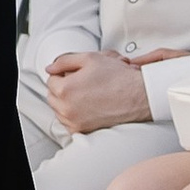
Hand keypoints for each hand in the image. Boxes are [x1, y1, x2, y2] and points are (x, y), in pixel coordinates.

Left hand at [45, 50, 177, 134]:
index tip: (76, 74)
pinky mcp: (83, 130)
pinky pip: (69, 122)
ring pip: (59, 110)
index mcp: (65, 89)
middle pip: (53, 96)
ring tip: (87, 93)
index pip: (51, 80)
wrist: (139, 96)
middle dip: (63, 87)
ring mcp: (75, 121)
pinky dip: (74, 114)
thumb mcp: (89, 58)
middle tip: (81, 82)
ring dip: (67, 101)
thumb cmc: (118, 77)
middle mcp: (67, 108)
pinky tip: (88, 105)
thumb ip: (64, 61)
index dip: (63, 74)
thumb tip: (50, 68)